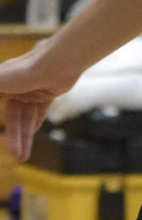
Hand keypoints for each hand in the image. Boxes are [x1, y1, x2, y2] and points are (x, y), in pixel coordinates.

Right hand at [0, 47, 79, 161]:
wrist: (58, 62)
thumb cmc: (24, 71)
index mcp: (4, 82)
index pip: (0, 101)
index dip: (5, 126)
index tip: (0, 137)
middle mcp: (17, 86)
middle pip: (14, 118)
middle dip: (14, 138)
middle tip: (16, 157)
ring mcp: (33, 89)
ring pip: (27, 118)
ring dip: (25, 137)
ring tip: (23, 157)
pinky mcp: (48, 91)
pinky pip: (39, 111)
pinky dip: (35, 124)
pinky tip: (31, 137)